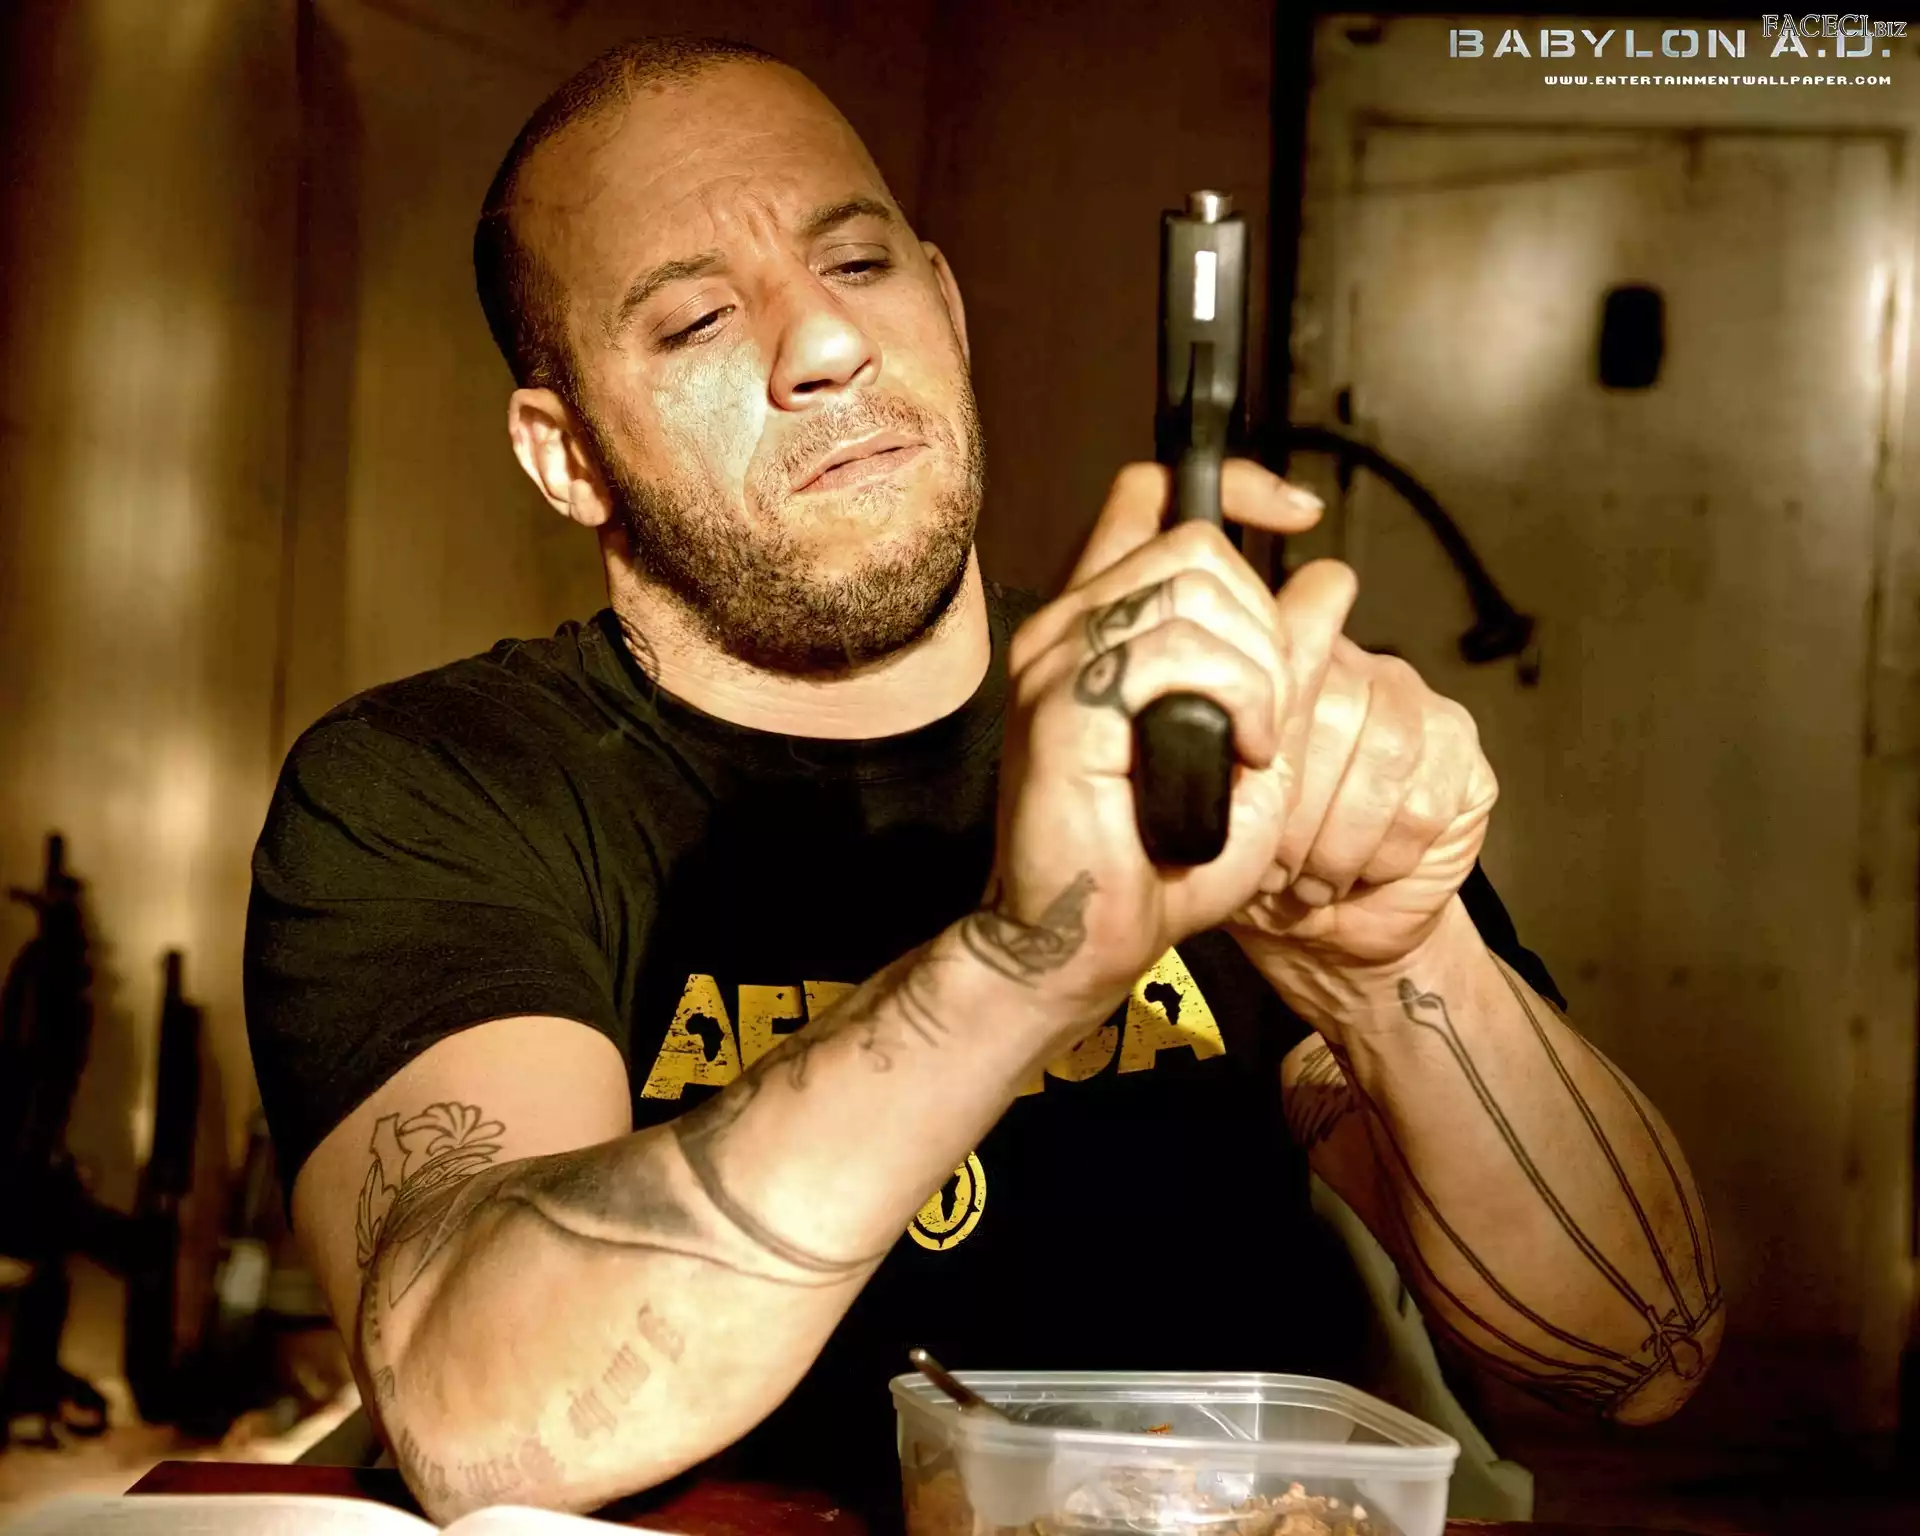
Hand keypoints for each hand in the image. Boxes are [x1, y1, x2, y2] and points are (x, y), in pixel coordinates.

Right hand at [980, 459, 1321, 1020]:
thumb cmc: (1158, 861)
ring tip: (1252, 743)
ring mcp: (1058, 662)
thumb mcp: (1251, 743)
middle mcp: (1066, 628)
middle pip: (1193, 540)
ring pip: (1193, 588)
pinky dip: (1239, 699)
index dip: (1233, 486)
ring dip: (1257, 668)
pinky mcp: (1064, 707)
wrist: (1090, 939)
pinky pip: (1176, 651)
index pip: (1150, 494)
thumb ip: (1283, 661)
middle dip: (1263, 618)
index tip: (1297, 513)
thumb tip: (1332, 577)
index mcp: (1098, 626)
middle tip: (1267, 711)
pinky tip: (1238, 755)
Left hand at [1226, 627, 1497, 971]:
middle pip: (1337, 707)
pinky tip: (1362, 874)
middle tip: (1274, 866)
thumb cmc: (1260, 867)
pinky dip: (1386, 854)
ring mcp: (1418, 707)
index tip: (1254, 754)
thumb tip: (1217, 720)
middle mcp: (1358, 671)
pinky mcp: (1462, 756)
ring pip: (1387, 753)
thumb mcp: (1218, 816)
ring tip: (1312, 880)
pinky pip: (1425, 798)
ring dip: (1341, 837)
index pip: (1297, 627)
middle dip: (1298, 805)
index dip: (1279, 685)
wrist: (1328, 933)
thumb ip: (1215, 754)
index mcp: (1288, 665)